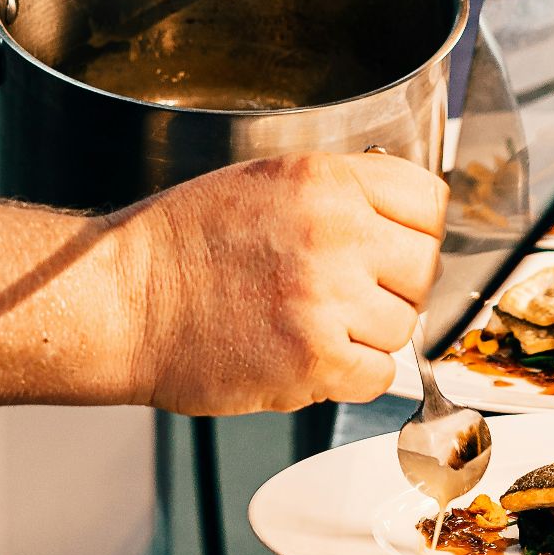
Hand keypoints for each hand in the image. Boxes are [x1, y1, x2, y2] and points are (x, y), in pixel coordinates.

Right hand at [123, 152, 447, 414]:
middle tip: (351, 292)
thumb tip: (412, 221)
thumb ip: (345, 193)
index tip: (401, 246)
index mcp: (325, 179)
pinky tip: (310, 354)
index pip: (432, 202)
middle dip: (396, 284)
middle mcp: (335, 231)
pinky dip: (352, 374)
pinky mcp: (315, 357)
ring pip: (405, 325)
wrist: (122, 300)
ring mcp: (327, 297)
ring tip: (313, 321)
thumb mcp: (268, 182)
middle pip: (426, 267)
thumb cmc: (184, 243)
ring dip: (370, 333)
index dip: (420, 230)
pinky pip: (380, 375)